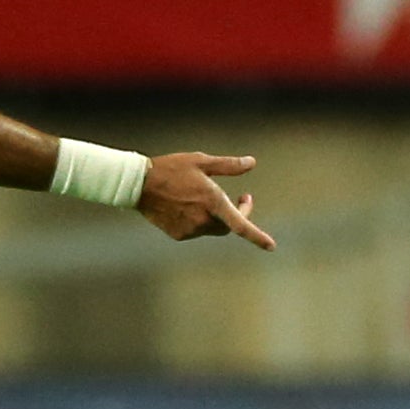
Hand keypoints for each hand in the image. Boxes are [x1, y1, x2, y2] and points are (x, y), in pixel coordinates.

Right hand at [138, 153, 274, 250]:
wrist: (138, 185)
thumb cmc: (171, 169)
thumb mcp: (201, 161)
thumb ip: (229, 165)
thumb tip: (252, 162)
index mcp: (213, 202)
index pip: (240, 224)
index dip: (257, 236)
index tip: (271, 246)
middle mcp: (203, 220)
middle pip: (229, 226)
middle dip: (238, 215)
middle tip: (242, 197)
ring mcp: (190, 230)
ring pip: (212, 228)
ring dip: (216, 217)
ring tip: (204, 196)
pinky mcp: (179, 235)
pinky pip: (196, 230)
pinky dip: (198, 221)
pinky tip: (185, 205)